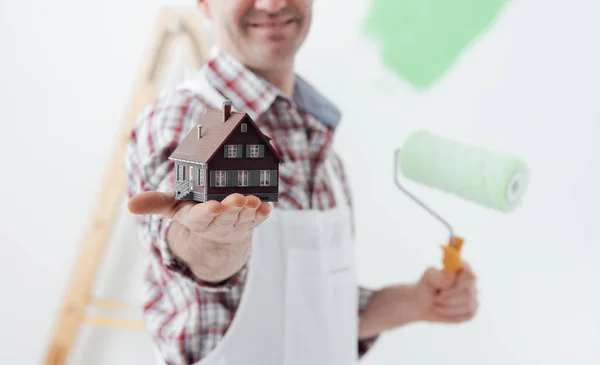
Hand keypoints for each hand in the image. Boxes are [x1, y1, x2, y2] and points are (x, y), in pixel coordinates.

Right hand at [127, 192, 271, 243]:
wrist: (219, 231)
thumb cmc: (196, 212)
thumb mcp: (174, 207)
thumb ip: (155, 203)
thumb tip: (129, 205)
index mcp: (198, 220)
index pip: (202, 218)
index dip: (208, 213)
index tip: (213, 207)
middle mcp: (218, 223)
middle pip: (226, 217)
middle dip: (232, 209)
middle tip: (237, 199)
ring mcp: (237, 223)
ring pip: (244, 218)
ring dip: (249, 210)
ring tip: (253, 199)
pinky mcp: (251, 220)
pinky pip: (259, 219)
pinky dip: (263, 214)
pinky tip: (267, 206)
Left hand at [414, 262, 478, 322]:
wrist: (423, 304)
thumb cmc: (426, 288)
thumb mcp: (428, 279)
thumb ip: (438, 276)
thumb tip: (451, 274)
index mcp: (460, 269)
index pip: (468, 271)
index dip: (463, 275)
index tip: (452, 276)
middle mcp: (470, 282)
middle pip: (468, 289)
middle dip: (450, 295)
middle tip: (437, 297)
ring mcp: (473, 296)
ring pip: (467, 304)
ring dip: (448, 305)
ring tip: (436, 302)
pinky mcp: (471, 310)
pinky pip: (467, 314)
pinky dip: (451, 314)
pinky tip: (442, 310)